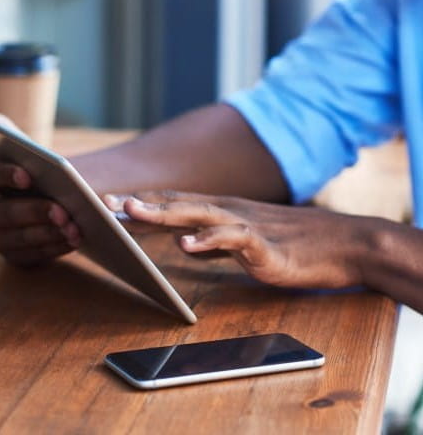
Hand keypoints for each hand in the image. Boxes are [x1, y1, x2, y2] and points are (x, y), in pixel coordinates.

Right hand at [0, 82, 80, 265]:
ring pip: (16, 241)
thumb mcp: (0, 130)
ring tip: (75, 226)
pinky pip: (31, 258)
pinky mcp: (15, 256)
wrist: (42, 187)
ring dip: (46, 235)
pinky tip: (75, 239)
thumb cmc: (18, 156)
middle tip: (63, 210)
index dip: (1, 177)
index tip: (28, 174)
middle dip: (31, 213)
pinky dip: (53, 249)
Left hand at [105, 190, 371, 288]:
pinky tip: (186, 243)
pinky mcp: (264, 245)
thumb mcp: (242, 240)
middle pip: (175, 202)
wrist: (344, 245)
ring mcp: (245, 225)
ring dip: (162, 212)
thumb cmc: (291, 244)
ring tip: (131, 213)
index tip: (104, 202)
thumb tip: (180, 239)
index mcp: (220, 211)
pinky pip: (232, 239)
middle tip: (102, 203)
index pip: (172, 202)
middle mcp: (227, 211)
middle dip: (138, 202)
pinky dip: (208, 240)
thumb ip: (211, 239)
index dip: (139, 201)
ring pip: (197, 213)